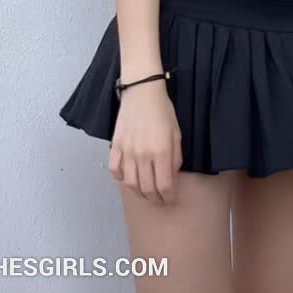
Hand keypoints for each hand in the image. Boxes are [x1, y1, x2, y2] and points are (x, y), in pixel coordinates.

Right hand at [108, 80, 182, 204]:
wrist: (142, 92)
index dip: (168, 197)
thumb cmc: (163, 111)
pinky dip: (121, 179)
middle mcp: (142, 155)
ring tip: (146, 192)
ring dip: (139, 192)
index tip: (171, 199)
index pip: (164, 186)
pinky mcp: (116, 146)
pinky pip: (115, 170)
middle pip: (147, 189)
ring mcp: (127, 151)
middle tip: (160, 200)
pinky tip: (128, 178)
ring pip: (130, 183)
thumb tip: (172, 177)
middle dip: (155, 199)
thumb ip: (176, 158)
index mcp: (161, 152)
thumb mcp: (177, 134)